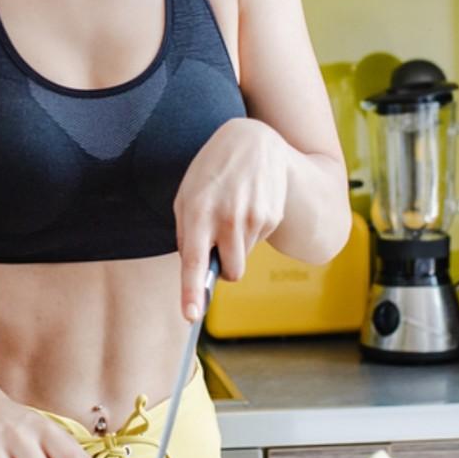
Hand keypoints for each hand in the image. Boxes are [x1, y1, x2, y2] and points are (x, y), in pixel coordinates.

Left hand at [173, 117, 289, 319]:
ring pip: (244, 258)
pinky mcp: (272, 216)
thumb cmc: (209, 174)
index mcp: (197, 213)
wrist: (251, 142)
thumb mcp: (187, 197)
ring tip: (232, 212)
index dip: (191, 291)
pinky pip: (258, 242)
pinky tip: (248, 205)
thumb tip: (196, 271)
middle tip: (219, 245)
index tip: (191, 315)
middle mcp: (226, 218)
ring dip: (237, 245)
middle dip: (225, 268)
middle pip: (231, 272)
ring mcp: (253, 218)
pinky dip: (251, 232)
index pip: (192, 261)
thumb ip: (187, 234)